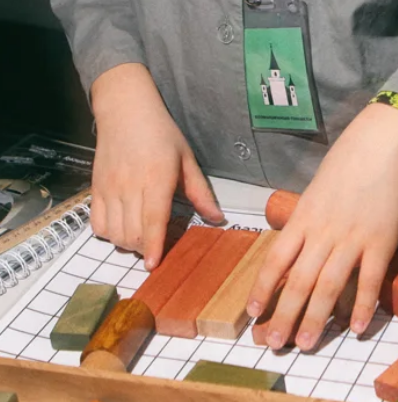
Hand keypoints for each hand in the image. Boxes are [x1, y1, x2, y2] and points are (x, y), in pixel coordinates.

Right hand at [89, 63, 223, 269]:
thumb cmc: (161, 133)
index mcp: (156, 178)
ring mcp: (109, 188)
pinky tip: (121, 230)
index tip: (153, 264)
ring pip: (113, 232)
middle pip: (132, 232)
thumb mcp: (187, 160)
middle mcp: (130, 185)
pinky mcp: (95, 188)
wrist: (125, 110)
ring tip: (141, 239)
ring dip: (127, 243)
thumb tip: (217, 218)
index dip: (153, 245)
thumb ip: (201, 192)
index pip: (153, 220)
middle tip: (156, 247)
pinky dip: (107, 234)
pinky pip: (96, 223)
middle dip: (144, 248)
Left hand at [247, 103, 397, 350]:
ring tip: (306, 343)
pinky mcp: (381, 243)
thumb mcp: (315, 194)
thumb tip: (296, 252)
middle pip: (299, 281)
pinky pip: (369, 281)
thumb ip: (306, 224)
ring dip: (316, 319)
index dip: (263, 289)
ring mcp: (352, 239)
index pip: (276, 261)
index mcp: (303, 220)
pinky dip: (363, 307)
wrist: (378, 147)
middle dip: (284, 316)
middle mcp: (323, 233)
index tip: (253, 314)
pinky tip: (356, 329)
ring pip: (329, 286)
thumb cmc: (345, 168)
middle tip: (274, 343)